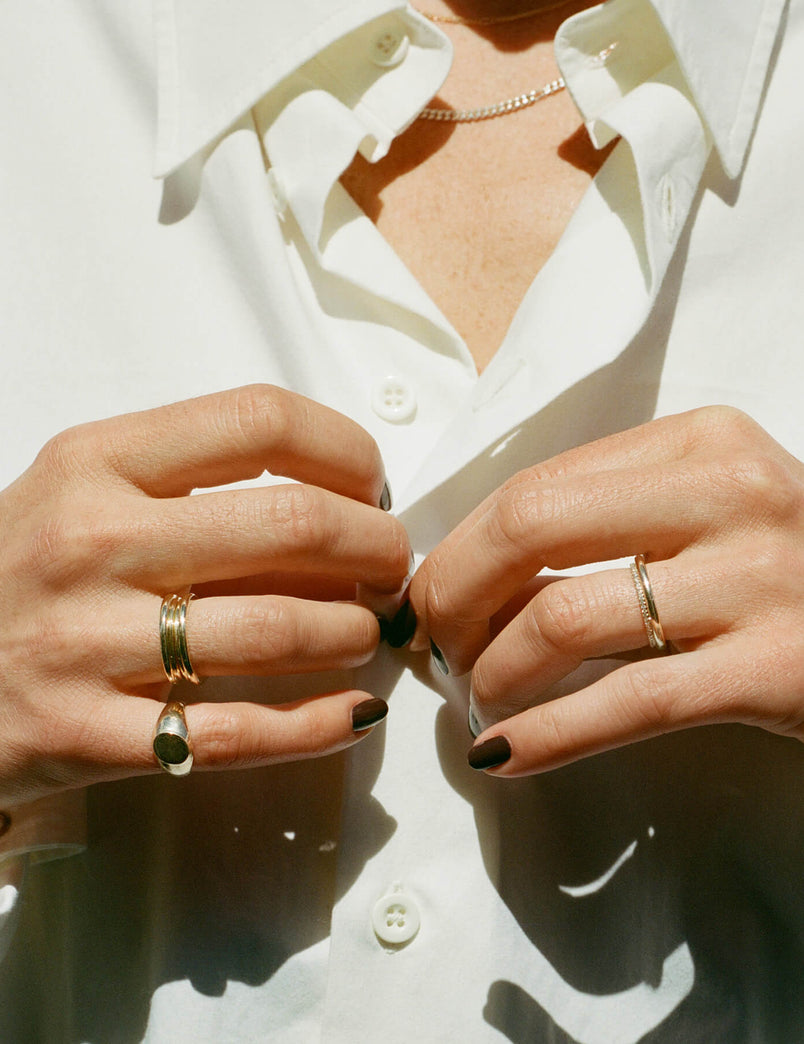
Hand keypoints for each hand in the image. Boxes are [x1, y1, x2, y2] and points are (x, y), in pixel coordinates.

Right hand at [0, 385, 408, 803]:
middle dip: (375, 547)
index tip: (370, 485)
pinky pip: (234, 734)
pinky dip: (316, 725)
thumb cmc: (20, 569)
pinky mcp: (85, 734)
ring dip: (354, 632)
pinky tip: (354, 712)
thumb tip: (334, 492)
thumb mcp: (78, 488)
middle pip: (293, 525)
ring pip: (276, 630)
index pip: (258, 421)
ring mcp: (84, 642)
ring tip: (367, 632)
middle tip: (390, 566)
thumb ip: (186, 477)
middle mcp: (91, 541)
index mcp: (96, 462)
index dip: (345, 451)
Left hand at [409, 407, 803, 774]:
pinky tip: (502, 755)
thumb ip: (606, 514)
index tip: (429, 595)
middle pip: (529, 532)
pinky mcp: (775, 670)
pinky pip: (626, 705)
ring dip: (492, 673)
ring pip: (564, 622)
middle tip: (436, 646)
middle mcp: (732, 493)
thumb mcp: (704, 507)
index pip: (535, 487)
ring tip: (477, 700)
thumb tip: (469, 565)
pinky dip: (545, 735)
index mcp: (699, 441)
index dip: (459, 548)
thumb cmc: (779, 569)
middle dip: (454, 598)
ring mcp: (759, 580)